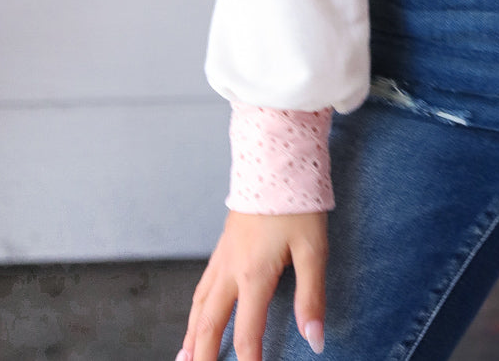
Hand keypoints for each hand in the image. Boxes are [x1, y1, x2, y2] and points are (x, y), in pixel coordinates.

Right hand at [177, 208, 327, 360]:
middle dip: (204, 355)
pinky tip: (197, 314)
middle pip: (210, 323)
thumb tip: (314, 340)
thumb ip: (312, 297)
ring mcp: (223, 256)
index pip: (246, 332)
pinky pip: (202, 285)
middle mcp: (231, 269)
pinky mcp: (223, 244)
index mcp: (253, 274)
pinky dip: (195, 309)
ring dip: (191, 335)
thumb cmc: (296, 202)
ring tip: (184, 359)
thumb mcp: (313, 249)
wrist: (275, 158)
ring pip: (199, 305)